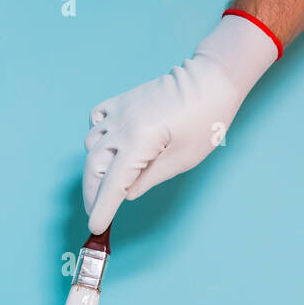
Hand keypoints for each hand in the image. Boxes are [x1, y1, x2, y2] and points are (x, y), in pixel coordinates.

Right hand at [82, 15, 277, 234]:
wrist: (212, 79)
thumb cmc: (206, 118)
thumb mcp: (184, 159)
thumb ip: (150, 178)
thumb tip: (127, 192)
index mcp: (139, 141)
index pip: (113, 183)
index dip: (102, 207)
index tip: (95, 226)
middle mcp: (123, 125)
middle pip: (93, 165)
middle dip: (92, 193)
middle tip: (96, 211)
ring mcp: (120, 111)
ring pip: (91, 144)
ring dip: (94, 166)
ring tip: (108, 180)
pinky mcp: (122, 102)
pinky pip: (96, 120)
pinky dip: (95, 136)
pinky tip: (109, 145)